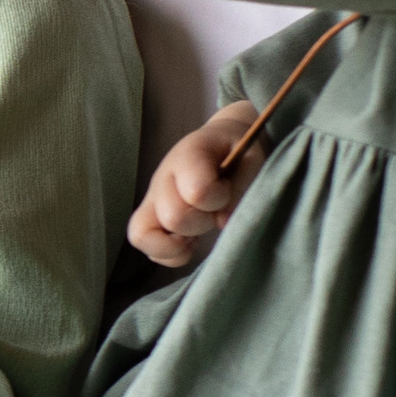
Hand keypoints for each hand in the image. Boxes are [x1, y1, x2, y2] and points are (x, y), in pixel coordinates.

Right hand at [128, 101, 263, 267]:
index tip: (229, 189)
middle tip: (216, 210)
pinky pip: (146, 248)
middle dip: (203, 222)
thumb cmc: (237, 149)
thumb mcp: (251, 156)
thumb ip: (241, 186)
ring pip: (144, 235)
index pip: (196, 191)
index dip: (219, 199)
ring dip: (177, 243)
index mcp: (188, 156)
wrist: (220, 141)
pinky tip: (189, 242)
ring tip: (197, 235)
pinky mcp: (150, 219)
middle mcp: (163, 179)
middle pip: (173, 217)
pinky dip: (169, 254)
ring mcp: (152, 200)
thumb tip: (223, 222)